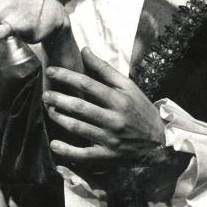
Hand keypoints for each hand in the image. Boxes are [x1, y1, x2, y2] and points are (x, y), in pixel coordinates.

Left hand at [44, 47, 165, 168]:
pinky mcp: (108, 156)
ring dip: (59, 119)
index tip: (50, 71)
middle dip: (58, 99)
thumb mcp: (129, 87)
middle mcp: (114, 119)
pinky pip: (84, 155)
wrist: (161, 143)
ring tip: (49, 110)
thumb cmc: (141, 110)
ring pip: (78, 128)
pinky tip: (54, 144)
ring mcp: (110, 139)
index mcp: (119, 99)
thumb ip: (105, 69)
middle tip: (45, 94)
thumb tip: (85, 49)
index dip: (66, 76)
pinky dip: (67, 151)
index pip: (87, 84)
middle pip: (80, 107)